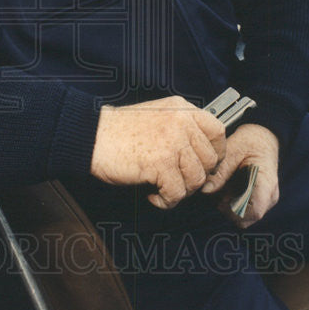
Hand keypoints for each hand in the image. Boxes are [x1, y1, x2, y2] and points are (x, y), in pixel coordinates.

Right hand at [90, 96, 225, 209]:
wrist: (91, 135)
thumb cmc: (119, 130)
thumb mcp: (157, 116)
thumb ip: (180, 127)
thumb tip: (201, 155)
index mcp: (181, 109)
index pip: (217, 131)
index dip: (215, 152)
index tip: (204, 164)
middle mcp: (181, 122)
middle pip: (210, 160)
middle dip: (196, 176)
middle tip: (178, 181)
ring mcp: (172, 142)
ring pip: (196, 179)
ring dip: (181, 190)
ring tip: (162, 188)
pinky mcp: (160, 164)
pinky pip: (176, 193)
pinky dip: (165, 201)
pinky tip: (152, 195)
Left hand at [200, 123, 279, 227]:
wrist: (262, 138)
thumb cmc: (249, 142)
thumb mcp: (234, 149)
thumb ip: (221, 170)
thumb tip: (206, 190)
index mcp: (266, 184)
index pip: (254, 212)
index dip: (233, 210)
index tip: (220, 197)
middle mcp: (269, 197)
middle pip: (245, 218)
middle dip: (227, 208)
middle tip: (219, 188)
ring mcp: (265, 201)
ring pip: (242, 217)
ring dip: (228, 206)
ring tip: (223, 185)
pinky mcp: (257, 201)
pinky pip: (242, 211)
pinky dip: (230, 202)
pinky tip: (227, 186)